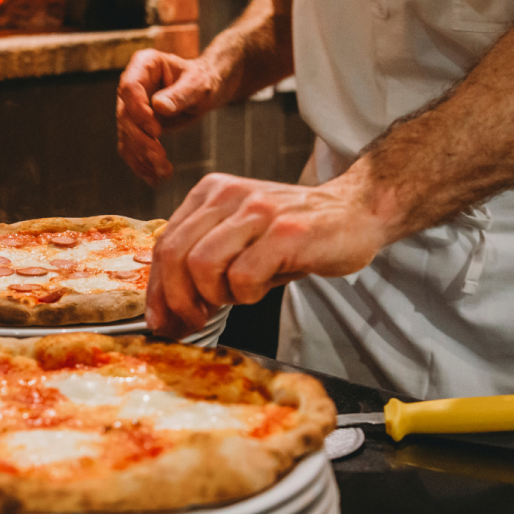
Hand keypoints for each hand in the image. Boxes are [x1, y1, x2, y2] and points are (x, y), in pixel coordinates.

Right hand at [115, 49, 226, 184]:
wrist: (206, 90)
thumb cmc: (204, 80)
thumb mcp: (198, 84)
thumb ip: (180, 94)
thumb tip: (159, 107)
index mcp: (144, 64)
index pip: (129, 88)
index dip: (139, 112)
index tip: (156, 131)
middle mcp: (132, 84)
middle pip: (125, 116)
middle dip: (142, 141)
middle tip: (161, 159)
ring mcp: (131, 106)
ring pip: (127, 135)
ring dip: (142, 157)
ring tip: (164, 173)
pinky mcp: (136, 125)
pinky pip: (131, 146)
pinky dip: (141, 164)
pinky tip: (154, 178)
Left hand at [146, 172, 389, 337]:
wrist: (356, 211)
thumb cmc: (295, 234)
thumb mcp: (241, 237)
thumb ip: (203, 260)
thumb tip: (167, 313)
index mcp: (211, 193)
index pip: (164, 243)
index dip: (157, 289)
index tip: (164, 320)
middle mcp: (229, 195)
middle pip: (174, 255)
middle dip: (178, 300)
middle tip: (195, 321)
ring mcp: (258, 211)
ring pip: (202, 265)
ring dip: (216, 295)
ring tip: (239, 295)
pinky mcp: (286, 232)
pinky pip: (243, 276)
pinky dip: (247, 295)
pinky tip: (264, 287)